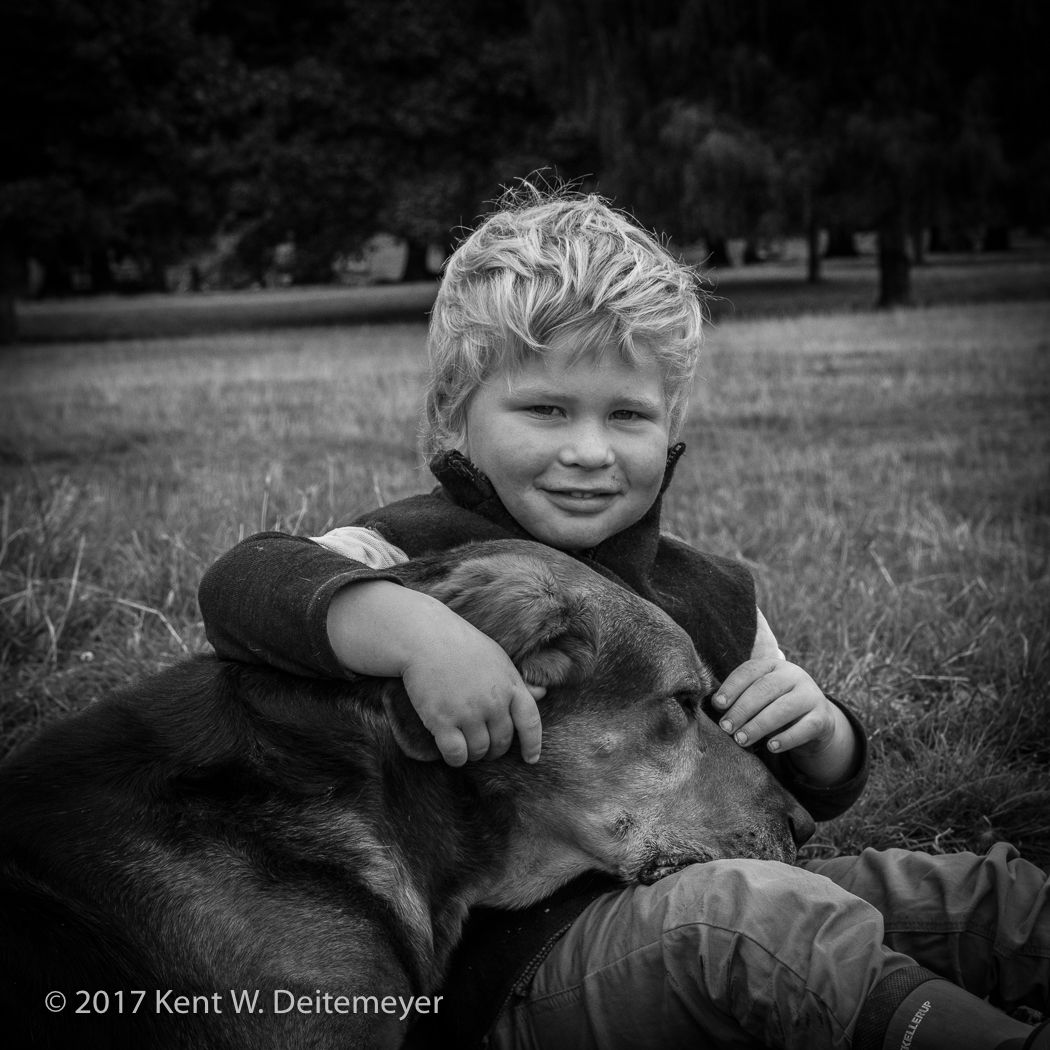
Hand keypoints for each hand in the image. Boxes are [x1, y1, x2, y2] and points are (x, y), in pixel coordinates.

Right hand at [401, 601, 544, 767]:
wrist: (425, 637)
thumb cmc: (461, 646)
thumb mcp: (497, 658)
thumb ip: (517, 682)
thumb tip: (542, 694)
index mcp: (510, 684)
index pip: (530, 722)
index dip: (532, 744)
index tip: (531, 759)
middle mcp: (493, 701)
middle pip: (502, 741)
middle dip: (495, 750)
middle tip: (485, 748)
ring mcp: (469, 712)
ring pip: (479, 751)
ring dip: (474, 754)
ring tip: (467, 746)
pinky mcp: (443, 720)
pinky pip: (456, 754)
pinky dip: (456, 759)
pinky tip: (453, 754)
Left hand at [712, 659, 855, 784]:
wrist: (815, 719)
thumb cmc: (774, 706)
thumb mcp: (759, 696)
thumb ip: (740, 696)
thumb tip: (716, 705)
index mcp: (773, 665)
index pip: (750, 671)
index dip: (732, 687)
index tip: (717, 704)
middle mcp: (794, 675)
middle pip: (765, 689)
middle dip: (742, 709)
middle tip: (726, 727)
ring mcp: (811, 695)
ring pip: (784, 708)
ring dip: (759, 725)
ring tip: (741, 739)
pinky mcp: (823, 717)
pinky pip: (805, 727)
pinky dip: (787, 738)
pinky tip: (771, 747)